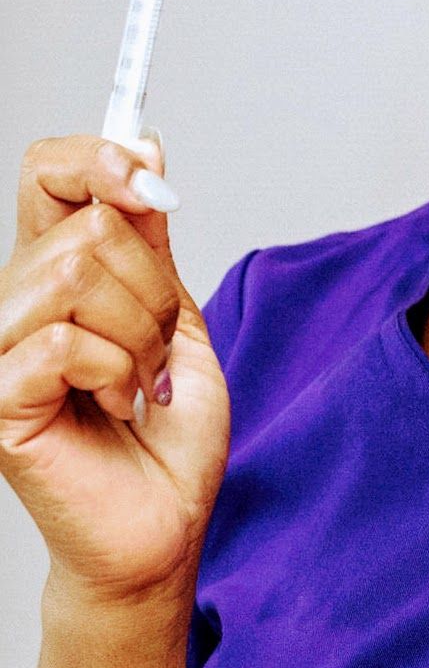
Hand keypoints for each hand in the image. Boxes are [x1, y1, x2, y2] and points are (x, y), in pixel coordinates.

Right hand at [0, 133, 230, 604]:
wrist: (165, 524)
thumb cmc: (167, 433)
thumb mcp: (174, 313)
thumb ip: (149, 235)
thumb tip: (141, 143)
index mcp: (51, 269)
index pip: (48, 171)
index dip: (101, 160)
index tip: (154, 186)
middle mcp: (12, 300)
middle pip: (88, 230)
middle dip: (153, 290)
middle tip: (157, 351)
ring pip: (73, 278)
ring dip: (137, 334)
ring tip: (138, 382)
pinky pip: (63, 343)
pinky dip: (116, 374)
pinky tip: (116, 409)